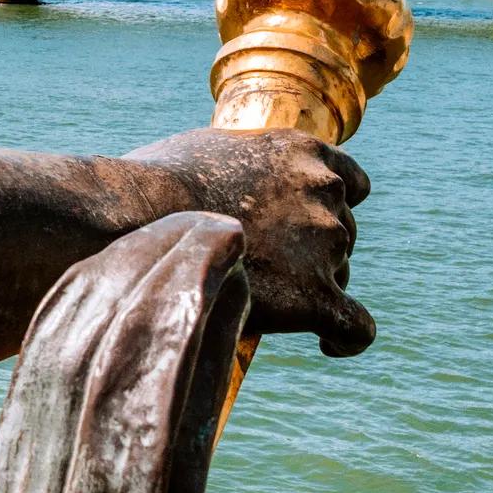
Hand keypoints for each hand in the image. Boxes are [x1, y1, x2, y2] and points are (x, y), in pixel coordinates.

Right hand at [126, 127, 373, 356]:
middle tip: (264, 270)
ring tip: (269, 304)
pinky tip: (327, 343)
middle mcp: (324, 191)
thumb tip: (223, 186)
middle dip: (312, 251)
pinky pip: (356, 326)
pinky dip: (346, 337)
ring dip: (313, 286)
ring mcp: (324, 242)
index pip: (351, 184)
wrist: (136, 216)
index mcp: (303, 152)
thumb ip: (240, 164)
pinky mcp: (314, 294)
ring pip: (341, 275)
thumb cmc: (154, 182)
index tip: (309, 229)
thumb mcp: (208, 149)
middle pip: (342, 234)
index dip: (332, 210)